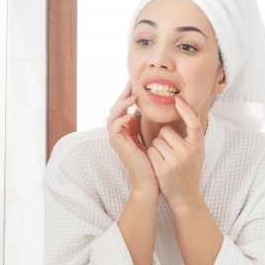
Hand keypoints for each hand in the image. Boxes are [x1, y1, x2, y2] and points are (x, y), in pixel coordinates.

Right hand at [106, 80, 157, 197]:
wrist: (149, 182)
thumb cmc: (152, 162)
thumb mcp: (149, 139)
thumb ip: (144, 126)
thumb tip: (147, 111)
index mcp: (125, 130)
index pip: (123, 107)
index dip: (128, 95)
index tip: (136, 84)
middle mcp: (118, 133)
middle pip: (115, 108)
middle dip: (123, 95)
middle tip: (131, 83)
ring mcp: (116, 139)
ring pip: (111, 115)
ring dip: (121, 105)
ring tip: (133, 98)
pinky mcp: (118, 145)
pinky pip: (114, 128)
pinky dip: (120, 119)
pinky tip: (129, 114)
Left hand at [146, 96, 203, 209]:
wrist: (185, 197)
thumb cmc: (189, 171)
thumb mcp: (196, 153)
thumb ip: (191, 137)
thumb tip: (186, 112)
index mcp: (198, 146)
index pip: (194, 123)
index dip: (186, 110)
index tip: (177, 99)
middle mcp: (188, 152)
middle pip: (166, 131)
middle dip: (163, 138)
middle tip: (170, 151)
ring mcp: (175, 161)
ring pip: (156, 141)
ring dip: (156, 148)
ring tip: (166, 160)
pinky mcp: (163, 169)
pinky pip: (150, 151)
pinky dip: (152, 156)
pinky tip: (159, 166)